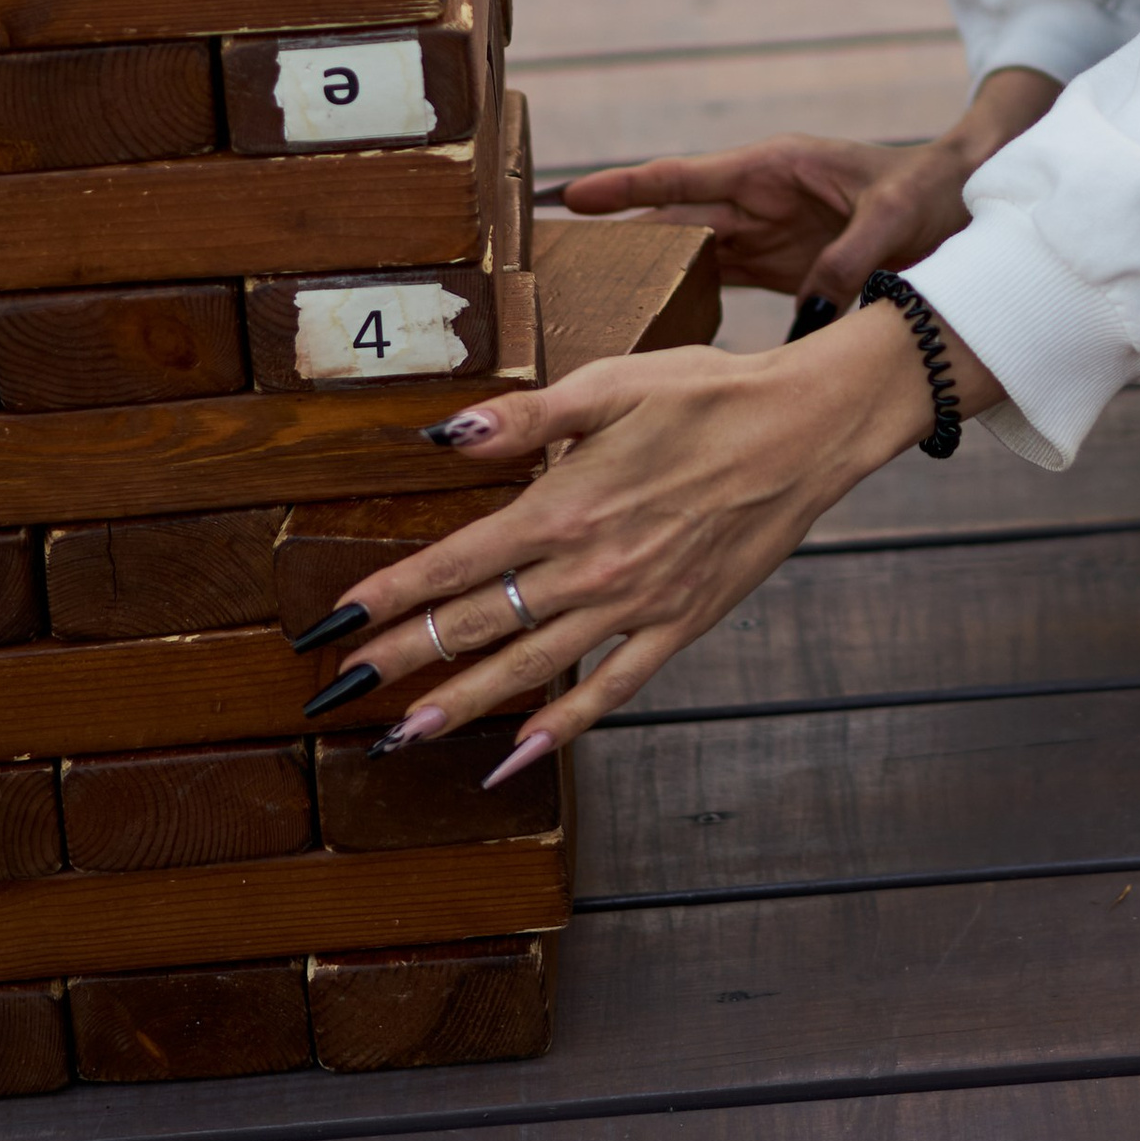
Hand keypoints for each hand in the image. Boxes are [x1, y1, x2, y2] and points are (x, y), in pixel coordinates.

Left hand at [303, 303, 999, 770]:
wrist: (808, 428)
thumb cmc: (709, 393)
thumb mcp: (610, 383)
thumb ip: (524, 417)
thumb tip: (443, 436)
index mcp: (566, 503)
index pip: (455, 562)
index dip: (388, 595)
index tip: (332, 625)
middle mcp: (591, 567)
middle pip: (477, 624)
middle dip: (400, 661)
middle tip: (337, 696)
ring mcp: (636, 606)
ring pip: (530, 669)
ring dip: (461, 704)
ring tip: (403, 734)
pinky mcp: (679, 626)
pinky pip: (610, 690)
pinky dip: (561, 727)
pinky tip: (517, 757)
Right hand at [566, 64, 1061, 310]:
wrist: (969, 200)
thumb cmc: (932, 188)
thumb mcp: (896, 214)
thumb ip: (852, 255)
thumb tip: (813, 304)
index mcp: (773, 167)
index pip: (684, 178)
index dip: (625, 189)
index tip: (568, 197)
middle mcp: (759, 198)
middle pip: (672, 219)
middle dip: (616, 235)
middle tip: (552, 256)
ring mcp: (768, 233)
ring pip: (690, 252)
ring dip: (645, 271)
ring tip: (586, 294)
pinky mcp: (785, 265)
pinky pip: (725, 280)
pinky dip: (689, 298)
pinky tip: (653, 326)